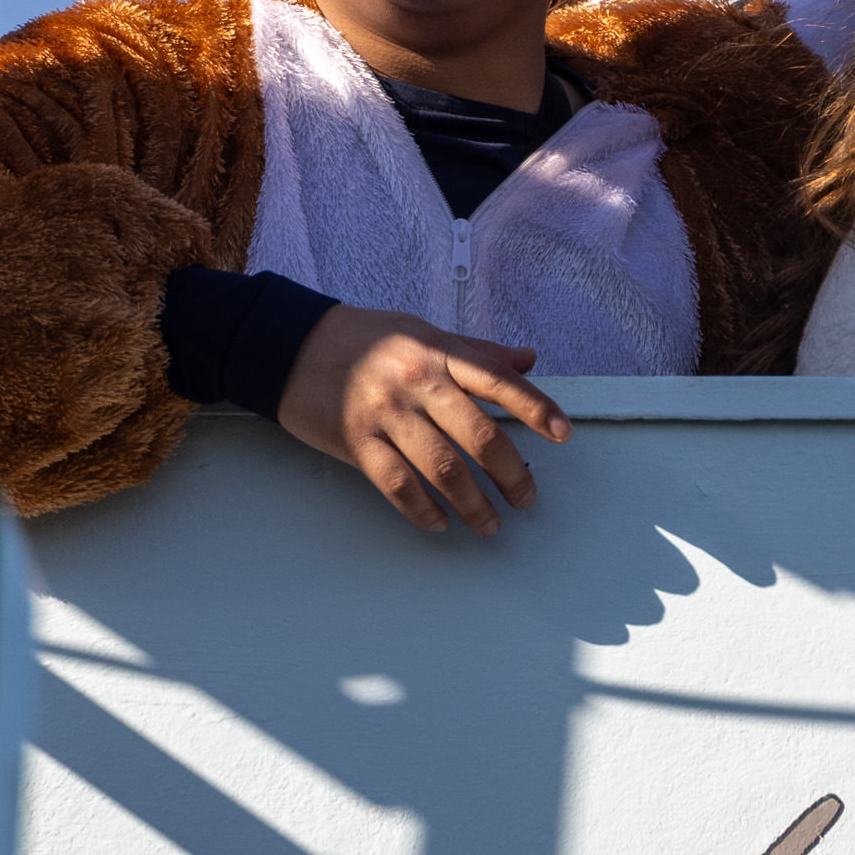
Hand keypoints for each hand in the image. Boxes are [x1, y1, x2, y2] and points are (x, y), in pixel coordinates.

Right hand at [272, 301, 570, 535]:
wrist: (291, 344)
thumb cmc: (363, 339)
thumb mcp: (421, 331)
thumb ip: (476, 350)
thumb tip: (528, 360)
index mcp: (437, 351)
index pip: (498, 380)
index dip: (535, 407)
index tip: (563, 434)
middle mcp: (416, 381)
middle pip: (479, 435)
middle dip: (511, 474)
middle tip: (526, 498)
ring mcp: (385, 413)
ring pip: (443, 468)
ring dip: (473, 504)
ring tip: (489, 524)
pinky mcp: (355, 440)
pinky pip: (397, 484)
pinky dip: (422, 510)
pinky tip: (439, 522)